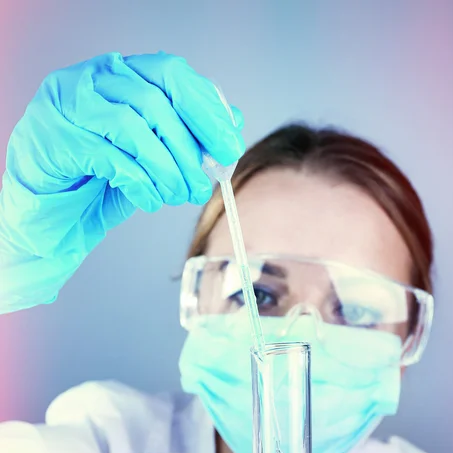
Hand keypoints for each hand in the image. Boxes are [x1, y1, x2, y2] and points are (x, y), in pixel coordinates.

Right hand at [0, 52, 243, 310]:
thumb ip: (187, 134)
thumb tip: (235, 120)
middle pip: (154, 100)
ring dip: (166, 168)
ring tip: (179, 195)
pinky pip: (108, 156)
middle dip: (188, 147)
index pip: (172, 75)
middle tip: (204, 184)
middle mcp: (92, 79)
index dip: (207, 111)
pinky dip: (139, 182)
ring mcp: (68, 105)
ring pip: (132, 127)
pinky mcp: (53, 138)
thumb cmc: (100, 178)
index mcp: (121, 73)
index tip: (230, 147)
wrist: (49, 211)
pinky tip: (151, 200)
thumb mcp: (152, 156)